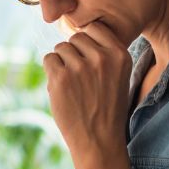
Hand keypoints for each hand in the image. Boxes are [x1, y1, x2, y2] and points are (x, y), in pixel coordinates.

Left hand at [43, 21, 130, 155]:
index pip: (95, 28)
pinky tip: (62, 89)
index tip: (87, 58)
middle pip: (76, 37)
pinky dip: (51, 73)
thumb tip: (77, 31)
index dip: (87, 42)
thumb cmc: (106, 108)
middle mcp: (102, 58)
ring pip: (61, 48)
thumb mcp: (118, 77)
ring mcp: (80, 67)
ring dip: (61, 63)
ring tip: (72, 85)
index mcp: (120, 55)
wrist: (98, 141)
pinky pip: (48, 59)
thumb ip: (104, 53)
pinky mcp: (60, 78)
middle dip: (73, 53)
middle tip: (79, 77)